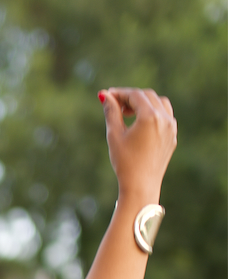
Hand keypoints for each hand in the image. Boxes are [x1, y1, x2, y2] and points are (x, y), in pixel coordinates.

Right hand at [99, 87, 176, 203]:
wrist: (141, 186)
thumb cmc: (125, 162)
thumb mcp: (114, 135)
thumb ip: (111, 112)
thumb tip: (105, 96)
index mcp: (150, 117)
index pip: (135, 95)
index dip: (120, 93)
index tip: (107, 96)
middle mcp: (164, 119)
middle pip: (147, 96)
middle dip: (131, 97)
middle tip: (115, 105)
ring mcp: (171, 128)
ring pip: (159, 103)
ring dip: (144, 103)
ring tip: (128, 113)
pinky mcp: (172, 137)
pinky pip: (165, 116)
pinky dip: (153, 113)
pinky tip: (140, 123)